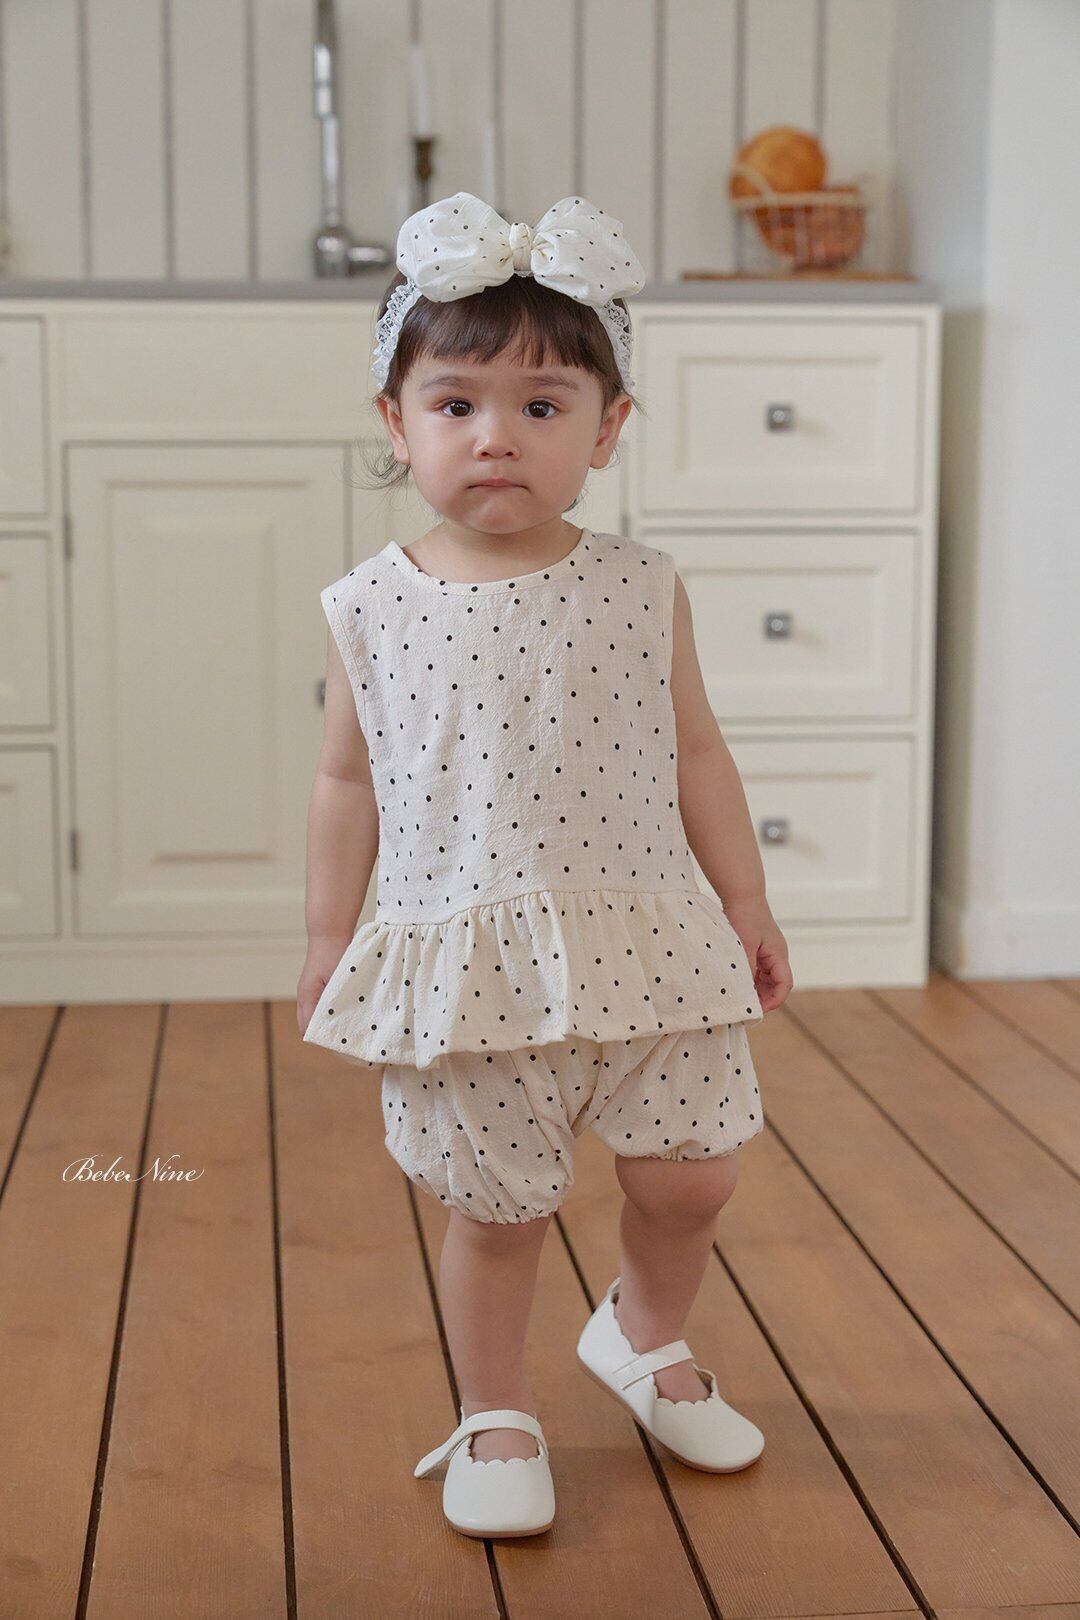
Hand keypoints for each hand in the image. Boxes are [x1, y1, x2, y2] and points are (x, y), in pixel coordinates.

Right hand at [297, 932, 353, 1035]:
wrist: (331, 932)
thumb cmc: (331, 954)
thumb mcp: (332, 981)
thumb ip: (330, 1003)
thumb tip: (331, 1026)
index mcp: (306, 998)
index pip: (307, 1029)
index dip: (321, 1039)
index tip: (340, 1047)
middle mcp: (307, 998)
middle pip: (312, 1026)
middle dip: (328, 1035)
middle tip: (349, 1042)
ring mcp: (314, 992)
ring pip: (321, 1017)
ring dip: (333, 1023)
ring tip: (353, 1030)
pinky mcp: (323, 987)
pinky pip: (328, 1006)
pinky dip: (337, 1012)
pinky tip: (353, 1013)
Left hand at [722, 893, 793, 1012]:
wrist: (742, 893)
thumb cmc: (745, 916)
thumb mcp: (744, 945)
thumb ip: (746, 968)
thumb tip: (744, 990)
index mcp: (778, 955)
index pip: (784, 985)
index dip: (773, 1001)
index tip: (757, 1010)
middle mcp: (777, 955)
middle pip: (777, 985)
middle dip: (764, 998)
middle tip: (746, 1008)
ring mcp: (768, 952)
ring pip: (767, 978)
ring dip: (756, 989)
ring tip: (740, 997)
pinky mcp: (758, 948)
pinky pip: (758, 969)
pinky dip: (750, 979)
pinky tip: (736, 983)